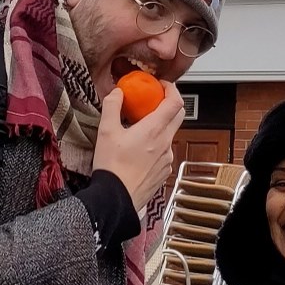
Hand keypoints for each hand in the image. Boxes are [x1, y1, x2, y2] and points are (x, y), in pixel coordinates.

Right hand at [93, 81, 184, 210]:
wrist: (117, 199)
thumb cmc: (112, 167)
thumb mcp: (106, 132)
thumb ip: (112, 107)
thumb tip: (118, 92)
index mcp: (154, 130)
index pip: (175, 102)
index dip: (172, 89)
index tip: (162, 86)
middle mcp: (166, 143)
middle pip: (178, 116)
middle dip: (169, 105)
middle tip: (154, 103)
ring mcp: (167, 158)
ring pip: (170, 135)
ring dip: (161, 128)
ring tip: (141, 130)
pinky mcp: (165, 172)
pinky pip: (165, 152)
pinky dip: (157, 146)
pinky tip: (140, 151)